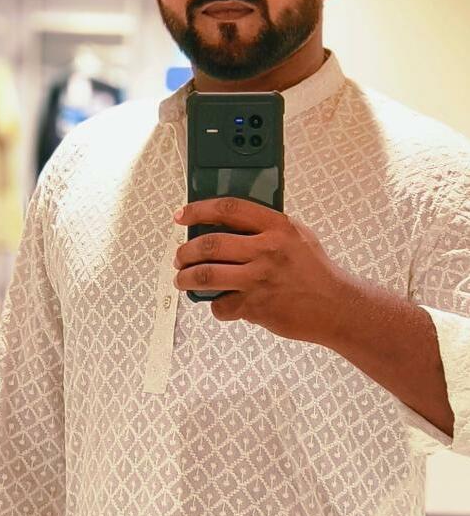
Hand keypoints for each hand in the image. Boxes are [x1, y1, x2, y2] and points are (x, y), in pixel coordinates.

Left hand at [173, 197, 351, 346]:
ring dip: (186, 278)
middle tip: (180, 257)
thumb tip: (228, 221)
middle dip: (185, 252)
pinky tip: (222, 304)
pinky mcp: (256, 306)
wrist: (336, 306)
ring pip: (206, 276)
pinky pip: (221, 306)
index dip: (199, 210)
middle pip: (209, 244)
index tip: (181, 215)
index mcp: (277, 226)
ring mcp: (260, 279)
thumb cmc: (315, 270)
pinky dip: (216, 307)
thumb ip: (268, 226)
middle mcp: (267, 250)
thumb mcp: (298, 235)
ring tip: (182, 279)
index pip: (228, 209)